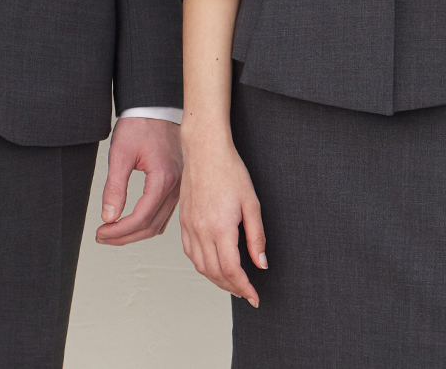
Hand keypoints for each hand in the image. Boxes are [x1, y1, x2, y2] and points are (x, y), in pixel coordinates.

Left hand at [95, 117, 181, 245]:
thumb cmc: (140, 124)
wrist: (155, 106)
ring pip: (160, 222)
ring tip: (114, 232)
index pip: (142, 218)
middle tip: (104, 236)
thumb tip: (109, 217)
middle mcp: (176, 186)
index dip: (120, 231)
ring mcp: (180, 186)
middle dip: (125, 236)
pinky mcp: (178, 183)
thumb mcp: (120, 153)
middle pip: (151, 226)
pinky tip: (133, 222)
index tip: (102, 232)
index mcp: (164, 178)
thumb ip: (114, 187)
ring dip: (136, 232)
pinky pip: (165, 212)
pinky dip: (148, 222)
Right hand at [179, 125, 265, 306]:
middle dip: (232, 288)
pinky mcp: (184, 220)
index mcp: (220, 227)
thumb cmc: (229, 169)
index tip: (254, 296)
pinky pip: (191, 252)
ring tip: (232, 283)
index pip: (232, 270)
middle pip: (215, 273)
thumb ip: (256, 236)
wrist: (204, 149)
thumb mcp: (251, 202)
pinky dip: (202, 265)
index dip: (244, 288)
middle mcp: (201, 230)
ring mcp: (190, 226)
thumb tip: (261, 263)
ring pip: (201, 266)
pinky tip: (212, 264)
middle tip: (246, 292)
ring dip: (216, 280)